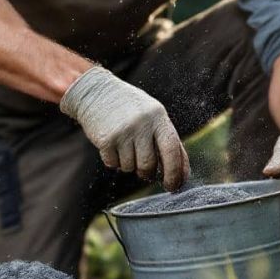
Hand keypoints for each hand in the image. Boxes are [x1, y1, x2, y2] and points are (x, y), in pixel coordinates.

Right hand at [59, 67, 188, 190]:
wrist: (97, 92)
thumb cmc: (130, 107)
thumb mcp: (152, 115)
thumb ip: (167, 140)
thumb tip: (182, 173)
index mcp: (158, 116)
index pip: (172, 149)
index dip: (175, 172)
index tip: (173, 186)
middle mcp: (142, 123)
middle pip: (149, 164)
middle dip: (147, 174)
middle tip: (145, 172)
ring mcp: (123, 131)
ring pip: (130, 167)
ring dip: (128, 164)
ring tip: (125, 147)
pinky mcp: (106, 139)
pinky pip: (113, 164)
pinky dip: (113, 160)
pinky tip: (112, 145)